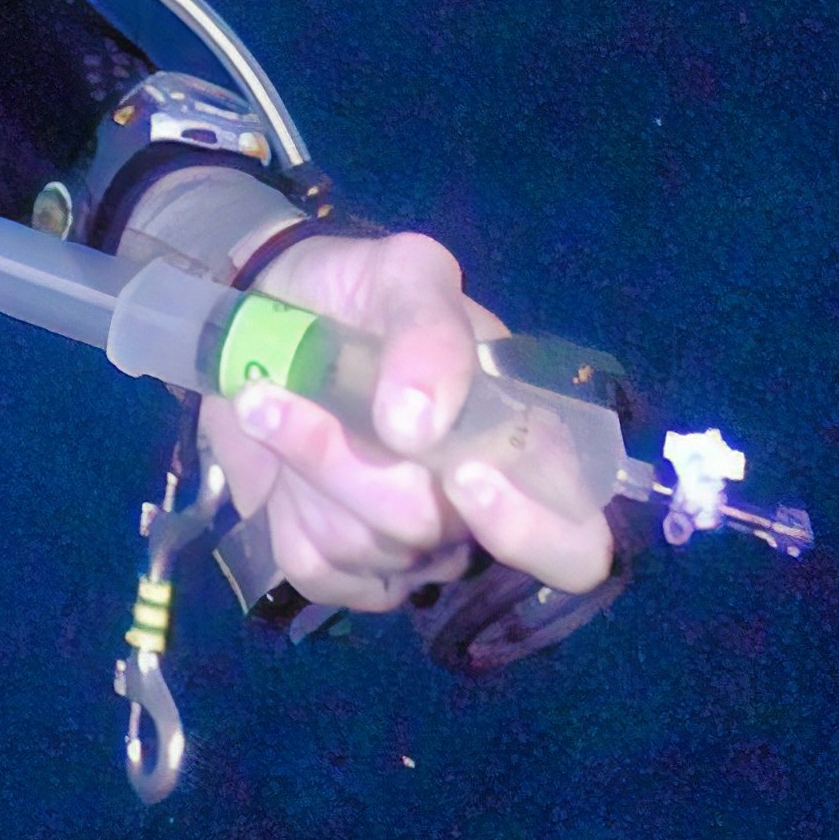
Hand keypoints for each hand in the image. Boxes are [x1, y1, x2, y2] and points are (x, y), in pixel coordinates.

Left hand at [196, 227, 618, 610]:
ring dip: (315, 467)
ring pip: (371, 551)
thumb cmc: (358, 290)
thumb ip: (431, 331)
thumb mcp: (406, 273)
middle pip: (451, 549)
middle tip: (324, 421)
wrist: (264, 306)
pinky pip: (316, 566)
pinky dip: (285, 501)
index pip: (574, 546)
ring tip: (270, 394)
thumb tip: (422, 424)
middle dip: (378, 486)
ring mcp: (404, 546)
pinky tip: (275, 440)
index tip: (464, 475)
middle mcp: (473, 514)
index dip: (529, 533)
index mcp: (524, 447)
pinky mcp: (337, 563)